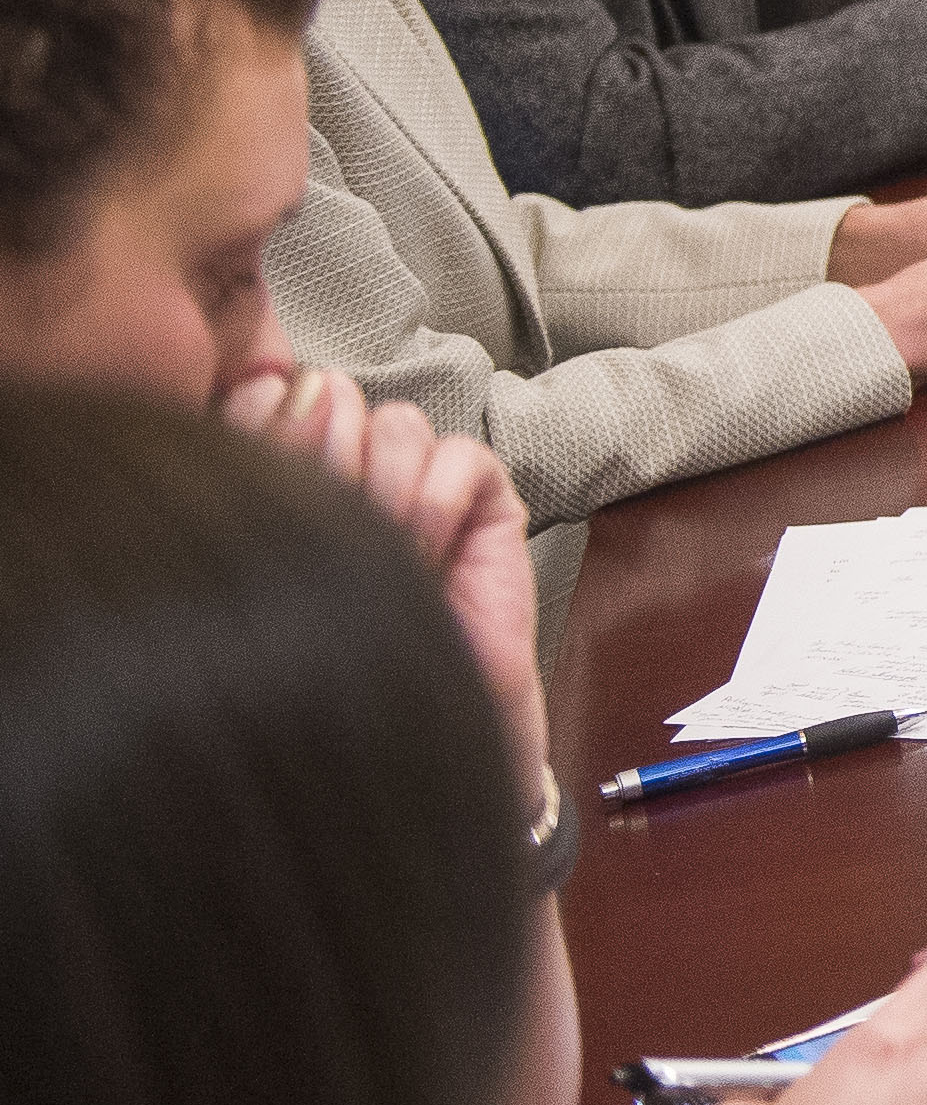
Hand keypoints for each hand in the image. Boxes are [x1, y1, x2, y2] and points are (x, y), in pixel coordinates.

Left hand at [225, 364, 543, 780]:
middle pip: (333, 396)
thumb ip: (265, 470)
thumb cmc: (328, 652)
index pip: (271, 395)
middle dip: (326, 460)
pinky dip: (436, 502)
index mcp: (289, 472)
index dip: (269, 422)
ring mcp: (420, 476)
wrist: (403, 721)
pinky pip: (457, 456)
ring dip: (384, 489)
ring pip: (395, 422)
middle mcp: (352, 464)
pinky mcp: (483, 495)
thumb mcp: (274, 558)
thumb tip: (272, 383)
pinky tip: (428, 554)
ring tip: (381, 556)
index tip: (269, 483)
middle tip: (331, 530)